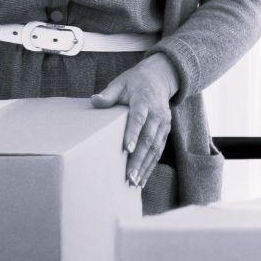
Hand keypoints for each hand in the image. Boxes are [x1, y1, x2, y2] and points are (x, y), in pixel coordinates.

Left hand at [91, 54, 180, 187]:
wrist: (159, 77)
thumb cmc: (135, 82)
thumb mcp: (120, 83)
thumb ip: (109, 94)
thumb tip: (94, 100)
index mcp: (144, 101)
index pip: (138, 119)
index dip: (133, 134)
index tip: (127, 149)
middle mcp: (157, 114)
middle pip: (148, 138)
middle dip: (138, 158)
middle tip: (129, 176)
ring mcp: (163, 124)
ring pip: (155, 148)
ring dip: (145, 166)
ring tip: (134, 182)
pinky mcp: (165, 131)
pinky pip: (158, 150)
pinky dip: (151, 165)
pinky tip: (142, 179)